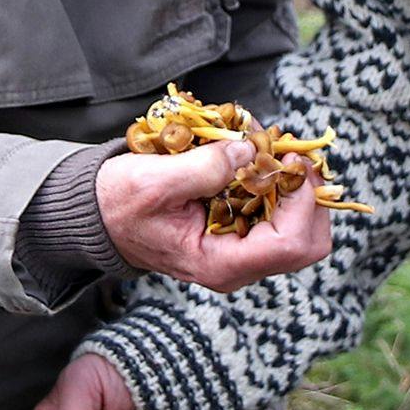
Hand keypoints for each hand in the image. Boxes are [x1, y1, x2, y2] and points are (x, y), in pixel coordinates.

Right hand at [95, 141, 336, 291]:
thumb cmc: (121, 203)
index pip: (289, 243)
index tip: (288, 158)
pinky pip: (279, 211)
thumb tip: (250, 151)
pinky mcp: (242, 233)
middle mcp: (238, 265)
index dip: (302, 200)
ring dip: (291, 181)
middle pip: (308, 241)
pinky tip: (251, 153)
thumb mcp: (156, 181)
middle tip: (286, 151)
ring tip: (263, 144)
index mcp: (219, 264)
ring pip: (300, 225)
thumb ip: (205, 168)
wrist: (101, 215)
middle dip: (306, 193)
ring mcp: (243, 251)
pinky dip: (275, 179)